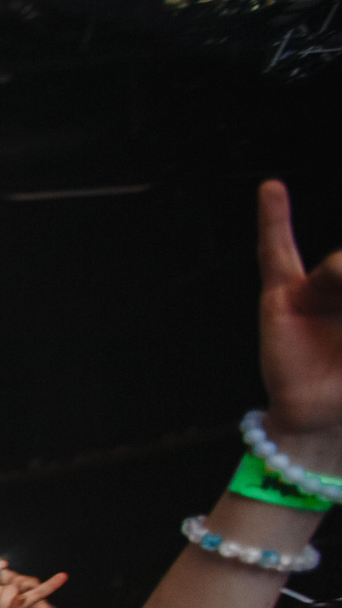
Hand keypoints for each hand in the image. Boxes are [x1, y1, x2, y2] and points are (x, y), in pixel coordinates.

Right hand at [257, 181, 341, 455]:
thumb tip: (336, 265)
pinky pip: (275, 252)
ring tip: (336, 300)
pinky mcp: (280, 296)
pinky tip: (272, 191)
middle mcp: (340, 293)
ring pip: (336, 268)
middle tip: (339, 308)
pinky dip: (273, 219)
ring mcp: (314, 290)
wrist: (321, 415)